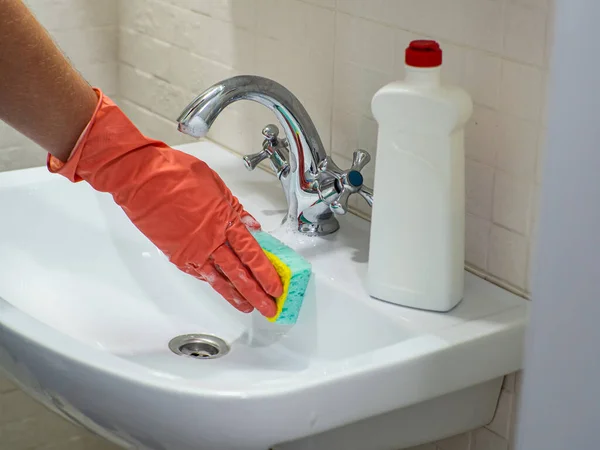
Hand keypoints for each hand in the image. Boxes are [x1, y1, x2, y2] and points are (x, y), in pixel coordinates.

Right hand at [48, 89, 281, 316]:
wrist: (140, 178)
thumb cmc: (176, 174)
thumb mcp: (216, 186)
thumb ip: (236, 210)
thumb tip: (252, 227)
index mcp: (224, 221)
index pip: (252, 253)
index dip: (266, 273)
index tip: (276, 287)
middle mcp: (210, 240)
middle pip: (240, 272)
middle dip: (257, 293)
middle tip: (269, 309)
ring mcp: (192, 250)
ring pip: (220, 278)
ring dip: (236, 295)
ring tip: (249, 308)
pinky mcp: (176, 254)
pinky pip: (200, 273)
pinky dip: (213, 283)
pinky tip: (223, 291)